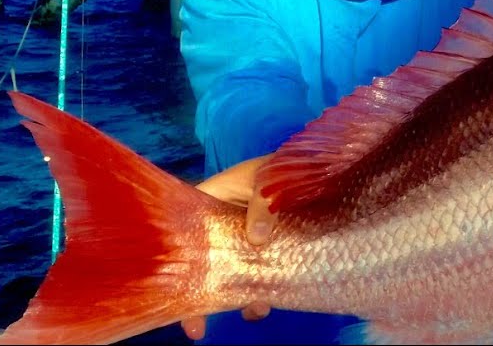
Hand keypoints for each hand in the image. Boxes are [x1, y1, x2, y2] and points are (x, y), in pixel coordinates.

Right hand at [180, 155, 277, 339]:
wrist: (319, 165)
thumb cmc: (285, 165)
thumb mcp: (269, 177)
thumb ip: (262, 203)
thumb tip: (256, 238)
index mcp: (214, 199)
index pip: (183, 231)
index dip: (176, 262)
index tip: (173, 293)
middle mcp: (225, 223)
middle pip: (205, 261)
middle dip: (203, 292)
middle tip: (196, 327)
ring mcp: (248, 239)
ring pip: (233, 273)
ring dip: (237, 296)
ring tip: (250, 311)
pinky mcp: (272, 249)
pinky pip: (260, 276)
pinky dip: (261, 293)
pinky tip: (267, 305)